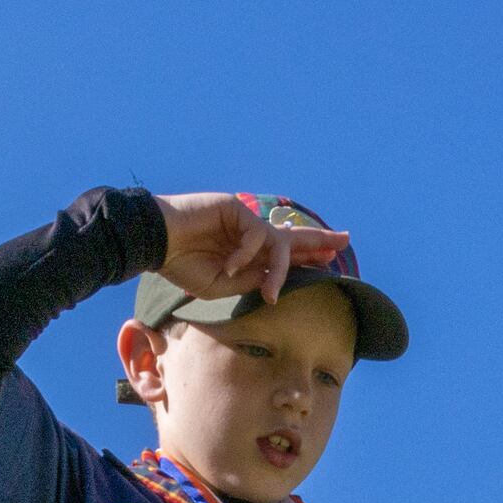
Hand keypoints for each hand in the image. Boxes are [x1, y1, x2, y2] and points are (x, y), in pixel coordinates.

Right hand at [154, 193, 347, 305]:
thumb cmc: (183, 267)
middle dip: (320, 240)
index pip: (285, 253)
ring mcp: (244, 220)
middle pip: (293, 236)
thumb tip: (277, 280)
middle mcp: (250, 234)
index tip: (332, 258)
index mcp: (248, 253)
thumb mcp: (222, 287)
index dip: (308, 255)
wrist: (156, 244)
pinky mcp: (235, 208)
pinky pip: (255, 235)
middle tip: (345, 240)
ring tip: (271, 294)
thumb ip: (251, 281)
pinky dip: (246, 255)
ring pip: (278, 241)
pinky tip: (230, 267)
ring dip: (279, 270)